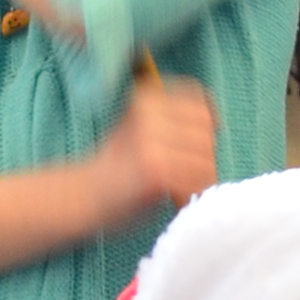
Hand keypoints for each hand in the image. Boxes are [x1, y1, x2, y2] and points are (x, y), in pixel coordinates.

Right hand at [99, 69, 218, 213]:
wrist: (83, 195)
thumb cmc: (116, 167)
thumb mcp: (141, 128)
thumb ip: (173, 121)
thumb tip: (217, 122)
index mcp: (147, 99)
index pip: (199, 102)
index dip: (208, 122)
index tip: (202, 143)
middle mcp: (150, 114)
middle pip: (207, 133)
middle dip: (204, 158)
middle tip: (187, 176)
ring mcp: (152, 140)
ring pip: (206, 160)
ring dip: (201, 180)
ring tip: (181, 190)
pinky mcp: (156, 168)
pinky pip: (195, 181)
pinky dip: (191, 194)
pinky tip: (176, 200)